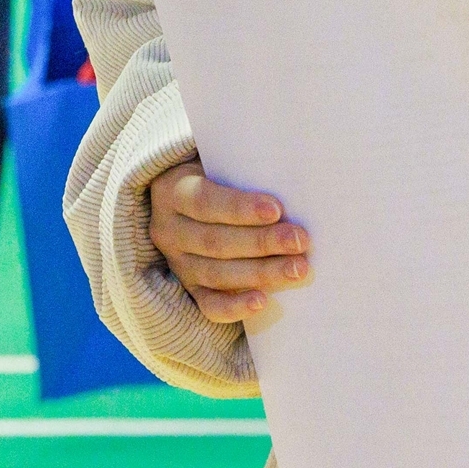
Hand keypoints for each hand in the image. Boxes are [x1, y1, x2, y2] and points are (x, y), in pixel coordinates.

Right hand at [149, 157, 309, 324]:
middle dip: (261, 242)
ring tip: (298, 269)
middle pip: (215, 241)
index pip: (204, 201)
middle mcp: (168, 229)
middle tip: (300, 240)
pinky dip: (234, 307)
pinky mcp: (189, 287)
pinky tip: (262, 301)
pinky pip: (209, 305)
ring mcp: (177, 262)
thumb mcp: (219, 160)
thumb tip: (288, 175)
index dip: (240, 207)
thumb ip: (241, 167)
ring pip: (217, 273)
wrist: (193, 198)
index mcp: (171, 190)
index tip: (277, 209)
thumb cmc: (219, 172)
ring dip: (261, 273)